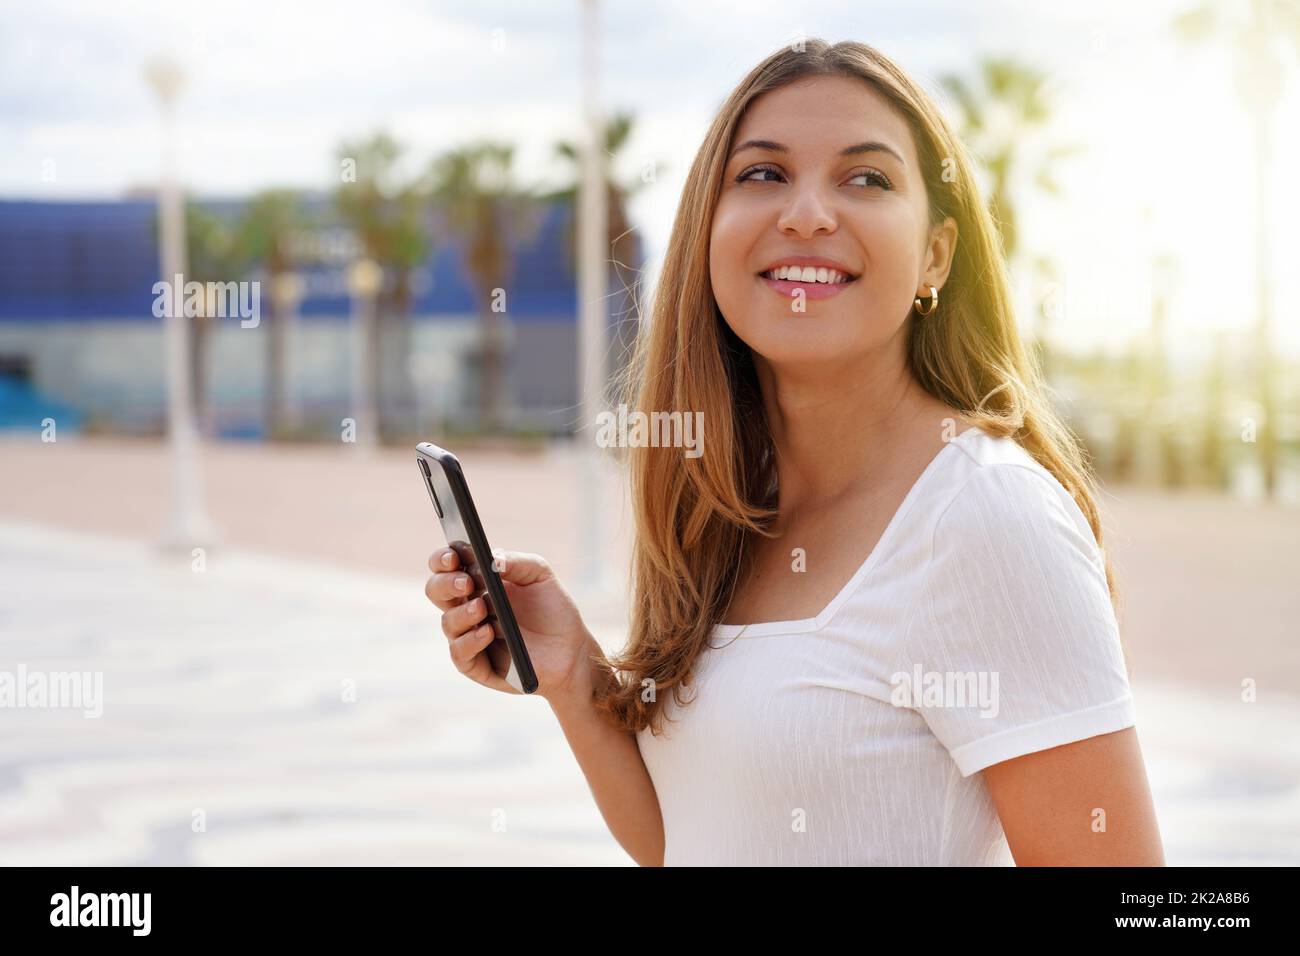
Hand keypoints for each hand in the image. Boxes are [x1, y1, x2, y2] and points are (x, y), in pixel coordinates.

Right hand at [424, 547, 600, 703]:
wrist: (571, 649)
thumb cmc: (552, 609)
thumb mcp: (540, 575)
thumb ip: (516, 562)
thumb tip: (491, 558)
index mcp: (477, 582)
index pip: (446, 566)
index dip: (442, 559)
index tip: (454, 557)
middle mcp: (466, 607)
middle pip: (436, 591)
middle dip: (446, 583)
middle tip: (467, 582)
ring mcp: (469, 636)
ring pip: (447, 622)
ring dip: (462, 613)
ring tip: (483, 608)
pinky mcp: (476, 664)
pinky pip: (459, 653)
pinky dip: (470, 641)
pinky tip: (488, 632)